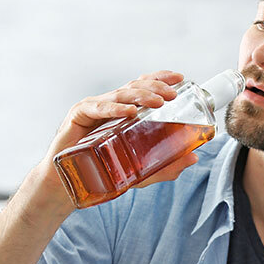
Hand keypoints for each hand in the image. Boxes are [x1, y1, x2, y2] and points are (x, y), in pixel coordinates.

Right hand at [32, 70, 195, 205]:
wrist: (69, 185)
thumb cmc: (103, 171)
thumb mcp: (140, 171)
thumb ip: (165, 165)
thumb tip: (193, 157)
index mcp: (123, 111)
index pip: (142, 87)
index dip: (160, 79)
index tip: (180, 78)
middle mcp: (109, 105)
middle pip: (134, 87)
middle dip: (155, 87)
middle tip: (173, 94)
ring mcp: (93, 108)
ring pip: (120, 95)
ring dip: (141, 96)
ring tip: (158, 102)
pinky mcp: (78, 116)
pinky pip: (98, 108)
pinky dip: (115, 109)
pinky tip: (129, 112)